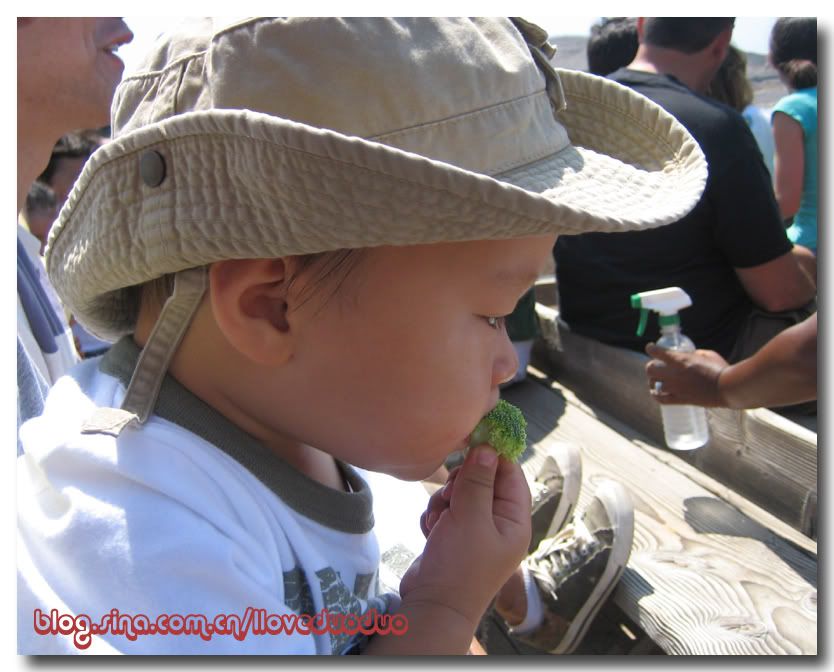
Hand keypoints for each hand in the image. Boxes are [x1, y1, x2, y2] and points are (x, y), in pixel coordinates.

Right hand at [400, 445, 530, 630]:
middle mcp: (498, 524)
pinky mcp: (453, 537)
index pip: (511, 475)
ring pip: (460, 494)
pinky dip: (436, 517)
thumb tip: (488, 446)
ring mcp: (475, 532)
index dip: (493, 456)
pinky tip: (431, 532)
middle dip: (461, 483)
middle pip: (482, 481)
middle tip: (452, 496)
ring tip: (439, 521)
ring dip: (444, 501)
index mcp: (514, 521)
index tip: (472, 441)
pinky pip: (445, 511)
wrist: (432, 607)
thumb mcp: (471, 517)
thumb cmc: (459, 564)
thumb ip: (479, 479)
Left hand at [645, 343, 728, 406]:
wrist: (727, 388)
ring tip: (656, 380)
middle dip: (651, 366)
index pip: (657, 352)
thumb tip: (690, 355)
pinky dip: (656, 395)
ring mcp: (676, 388)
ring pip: (653, 384)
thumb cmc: (720, 369)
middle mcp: (674, 374)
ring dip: (653, 381)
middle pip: (650, 369)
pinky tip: (656, 392)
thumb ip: (694, 354)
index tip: (650, 348)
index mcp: (680, 360)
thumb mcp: (707, 354)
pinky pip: (661, 399)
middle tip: (656, 366)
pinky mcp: (680, 400)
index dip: (651, 349)